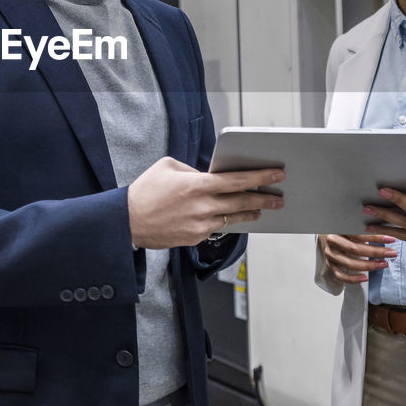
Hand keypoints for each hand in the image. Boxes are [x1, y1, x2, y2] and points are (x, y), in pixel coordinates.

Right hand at [128, 157, 285, 247]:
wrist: (127, 221)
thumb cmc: (145, 191)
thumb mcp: (168, 166)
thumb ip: (193, 170)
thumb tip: (209, 177)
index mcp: (197, 184)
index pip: (237, 180)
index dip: (260, 177)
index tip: (277, 174)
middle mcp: (203, 206)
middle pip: (242, 201)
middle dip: (264, 199)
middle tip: (278, 198)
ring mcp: (200, 225)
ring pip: (233, 218)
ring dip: (249, 213)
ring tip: (261, 210)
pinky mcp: (195, 238)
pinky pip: (216, 228)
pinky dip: (225, 221)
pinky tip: (232, 218)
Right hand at [319, 234, 398, 283]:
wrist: (324, 231)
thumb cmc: (341, 226)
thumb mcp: (350, 222)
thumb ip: (363, 226)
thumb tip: (386, 229)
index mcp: (337, 228)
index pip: (358, 234)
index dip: (376, 236)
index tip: (391, 239)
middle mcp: (331, 241)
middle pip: (355, 249)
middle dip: (376, 252)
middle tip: (392, 253)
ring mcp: (329, 254)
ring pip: (349, 263)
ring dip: (369, 265)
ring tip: (384, 264)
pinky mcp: (329, 265)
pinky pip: (340, 276)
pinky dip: (353, 279)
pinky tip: (365, 278)